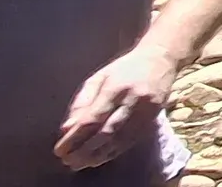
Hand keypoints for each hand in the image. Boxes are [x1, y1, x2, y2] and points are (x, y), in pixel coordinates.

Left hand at [56, 44, 176, 169]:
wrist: (161, 58)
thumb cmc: (125, 68)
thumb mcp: (99, 77)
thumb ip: (82, 101)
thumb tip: (67, 128)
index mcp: (116, 86)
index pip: (93, 118)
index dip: (75, 137)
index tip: (59, 149)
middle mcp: (133, 99)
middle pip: (107, 131)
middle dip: (84, 149)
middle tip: (67, 160)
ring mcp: (146, 109)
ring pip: (120, 139)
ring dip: (98, 154)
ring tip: (80, 163)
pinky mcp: (154, 117)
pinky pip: (132, 139)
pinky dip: (114, 151)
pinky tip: (100, 158)